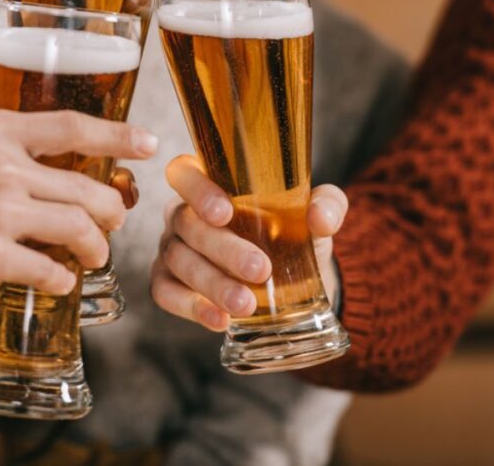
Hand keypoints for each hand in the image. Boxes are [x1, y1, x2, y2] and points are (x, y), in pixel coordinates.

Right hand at [0, 110, 157, 309]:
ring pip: (80, 228)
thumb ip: (6, 149)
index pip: (73, 127)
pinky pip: (50, 269)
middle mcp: (0, 164)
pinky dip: (62, 279)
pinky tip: (57, 280)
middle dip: (112, 212)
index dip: (119, 136)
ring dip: (96, 248)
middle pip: (89, 188)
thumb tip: (63, 165)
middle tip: (114, 224)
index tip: (150, 144)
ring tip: (93, 256)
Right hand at [151, 155, 347, 330]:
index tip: (226, 213)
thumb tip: (319, 218)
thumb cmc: (293, 233)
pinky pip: (166, 293)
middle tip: (259, 269)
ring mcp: (171, 248)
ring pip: (178, 261)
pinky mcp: (167, 282)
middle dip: (223, 249)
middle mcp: (183, 212)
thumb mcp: (315, 214)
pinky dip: (192, 307)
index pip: (183, 172)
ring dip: (212, 284)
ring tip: (246, 305)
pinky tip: (220, 320)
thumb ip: (327, 205)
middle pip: (187, 223)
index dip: (197, 189)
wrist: (294, 279)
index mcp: (210, 183)